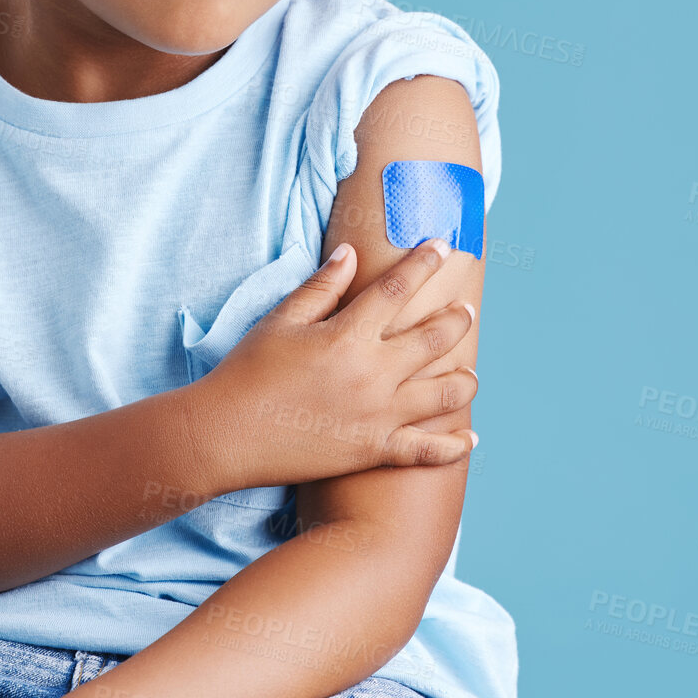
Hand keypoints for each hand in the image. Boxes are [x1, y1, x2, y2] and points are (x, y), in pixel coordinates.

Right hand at [193, 237, 477, 487]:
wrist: (227, 435)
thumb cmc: (248, 373)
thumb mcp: (280, 321)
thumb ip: (321, 287)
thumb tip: (350, 253)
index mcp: (348, 335)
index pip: (397, 288)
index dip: (423, 262)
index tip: (442, 245)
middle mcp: (372, 373)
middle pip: (433, 338)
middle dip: (455, 319)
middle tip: (465, 310)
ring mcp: (378, 415)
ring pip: (443, 394)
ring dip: (464, 378)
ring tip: (470, 371)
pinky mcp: (374, 450)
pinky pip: (426, 451)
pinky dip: (453, 445)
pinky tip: (469, 437)